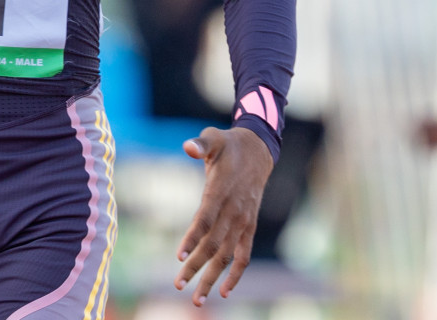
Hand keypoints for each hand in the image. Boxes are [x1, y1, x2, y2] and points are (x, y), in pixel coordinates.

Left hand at [175, 126, 273, 305]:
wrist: (258, 150)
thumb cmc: (228, 145)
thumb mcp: (213, 138)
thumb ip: (200, 143)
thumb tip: (188, 146)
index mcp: (221, 191)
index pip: (205, 219)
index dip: (193, 238)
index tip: (179, 256)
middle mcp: (233, 210)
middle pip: (213, 244)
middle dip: (195, 267)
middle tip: (178, 285)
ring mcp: (243, 221)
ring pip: (227, 256)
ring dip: (212, 277)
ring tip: (197, 299)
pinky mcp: (249, 226)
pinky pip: (243, 255)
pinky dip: (236, 274)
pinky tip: (223, 291)